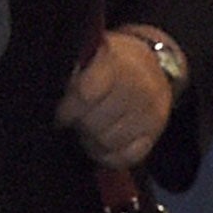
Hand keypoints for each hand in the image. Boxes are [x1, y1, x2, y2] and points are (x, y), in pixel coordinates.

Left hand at [55, 30, 172, 168]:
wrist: (152, 63)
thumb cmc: (109, 60)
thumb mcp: (90, 55)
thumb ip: (74, 75)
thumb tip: (55, 102)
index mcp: (114, 64)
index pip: (85, 94)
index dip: (67, 110)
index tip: (59, 116)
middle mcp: (137, 88)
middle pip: (95, 123)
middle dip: (78, 126)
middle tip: (72, 124)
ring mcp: (150, 112)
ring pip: (109, 142)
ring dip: (91, 142)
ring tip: (84, 133)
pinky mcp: (157, 132)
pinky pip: (129, 156)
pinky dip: (110, 157)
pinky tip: (99, 147)